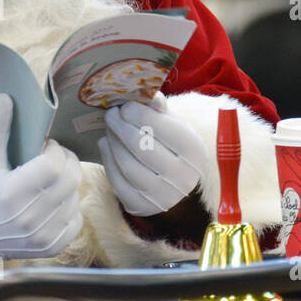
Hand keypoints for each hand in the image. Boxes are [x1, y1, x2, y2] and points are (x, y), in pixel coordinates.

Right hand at [0, 94, 82, 266]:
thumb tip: (5, 98)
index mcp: (11, 194)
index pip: (53, 164)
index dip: (55, 150)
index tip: (44, 147)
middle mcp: (28, 218)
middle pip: (70, 179)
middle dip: (67, 161)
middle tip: (55, 157)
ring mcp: (41, 236)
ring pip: (75, 197)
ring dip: (68, 182)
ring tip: (52, 178)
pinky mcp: (51, 248)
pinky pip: (76, 219)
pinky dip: (70, 206)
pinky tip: (55, 200)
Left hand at [99, 93, 208, 216]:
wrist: (172, 181)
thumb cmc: (170, 144)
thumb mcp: (172, 123)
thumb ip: (158, 107)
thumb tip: (147, 93)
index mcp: (194, 152)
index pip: (165, 130)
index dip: (140, 115)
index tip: (125, 106)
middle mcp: (183, 178)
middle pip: (143, 148)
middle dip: (121, 127)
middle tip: (111, 114)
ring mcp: (163, 197)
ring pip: (128, 166)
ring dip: (113, 142)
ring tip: (109, 128)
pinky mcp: (142, 207)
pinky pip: (118, 183)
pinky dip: (108, 161)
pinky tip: (107, 145)